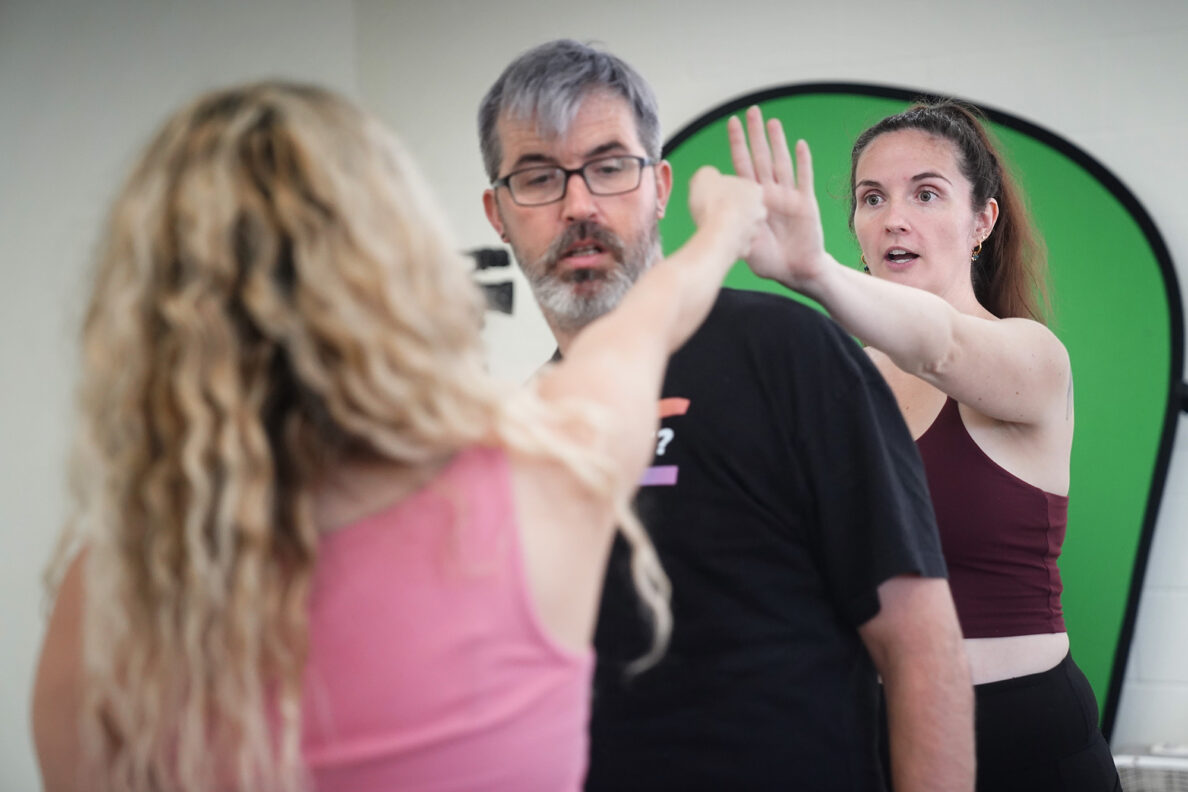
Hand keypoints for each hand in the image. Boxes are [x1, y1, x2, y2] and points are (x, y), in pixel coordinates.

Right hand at [687, 166, 766, 261]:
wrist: (717, 234)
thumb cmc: (714, 202)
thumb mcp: (705, 176)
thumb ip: (710, 175)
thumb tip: (709, 177)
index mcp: (756, 189)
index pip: (743, 187)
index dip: (727, 190)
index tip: (717, 194)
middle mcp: (760, 211)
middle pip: (744, 208)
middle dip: (731, 209)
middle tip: (714, 210)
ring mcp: (754, 231)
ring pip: (740, 227)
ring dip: (729, 226)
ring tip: (713, 225)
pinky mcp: (746, 250)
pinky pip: (735, 245)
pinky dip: (726, 243)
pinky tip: (715, 239)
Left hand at [727, 106, 828, 289]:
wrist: (795, 271)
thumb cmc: (768, 259)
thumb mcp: (742, 242)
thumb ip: (730, 227)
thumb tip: (710, 213)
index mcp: (753, 200)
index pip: (742, 165)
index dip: (738, 144)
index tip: (732, 122)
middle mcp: (770, 193)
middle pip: (762, 157)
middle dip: (756, 135)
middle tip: (752, 110)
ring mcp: (788, 196)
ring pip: (781, 163)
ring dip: (777, 143)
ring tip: (772, 122)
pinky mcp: (805, 203)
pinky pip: (804, 179)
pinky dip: (802, 163)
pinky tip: (800, 145)